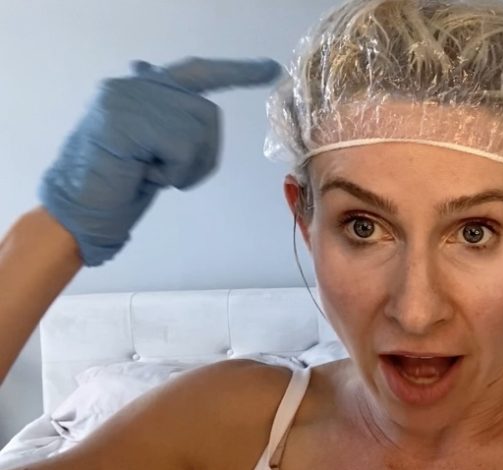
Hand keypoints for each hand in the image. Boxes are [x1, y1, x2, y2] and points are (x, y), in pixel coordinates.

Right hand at [39, 57, 280, 266]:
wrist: (78, 214)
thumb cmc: (117, 188)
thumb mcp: (152, 149)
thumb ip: (167, 119)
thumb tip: (174, 84)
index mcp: (139, 89)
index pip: (197, 72)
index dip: (236, 72)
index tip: (271, 69)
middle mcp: (132, 86)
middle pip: (206, 112)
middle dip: (202, 154)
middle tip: (169, 176)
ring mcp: (126, 98)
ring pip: (198, 128)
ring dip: (186, 165)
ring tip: (150, 174)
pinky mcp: (125, 119)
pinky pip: (182, 145)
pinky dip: (174, 172)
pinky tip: (143, 176)